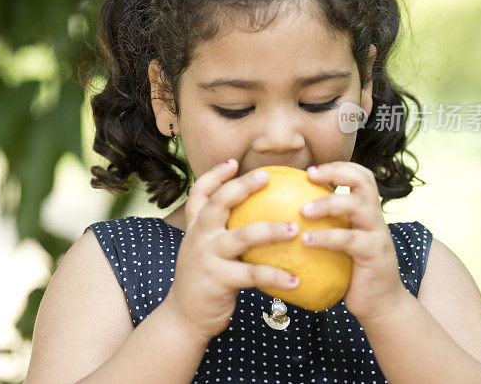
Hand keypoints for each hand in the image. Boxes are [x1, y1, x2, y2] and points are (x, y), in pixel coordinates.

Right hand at [163, 160, 301, 341]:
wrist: (184, 317)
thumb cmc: (204, 281)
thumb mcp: (204, 251)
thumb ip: (221, 233)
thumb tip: (259, 217)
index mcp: (196, 228)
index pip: (199, 194)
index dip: (214, 175)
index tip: (232, 162)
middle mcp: (199, 237)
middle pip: (219, 203)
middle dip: (242, 186)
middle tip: (267, 176)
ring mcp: (207, 257)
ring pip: (242, 236)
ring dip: (271, 231)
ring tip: (296, 229)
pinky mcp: (218, 280)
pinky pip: (252, 274)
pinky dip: (276, 276)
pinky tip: (296, 279)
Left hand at [301, 162, 409, 321]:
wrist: (381, 304)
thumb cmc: (352, 271)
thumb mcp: (340, 243)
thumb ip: (325, 226)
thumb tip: (281, 215)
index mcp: (367, 211)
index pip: (360, 176)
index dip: (338, 166)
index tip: (310, 170)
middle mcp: (375, 217)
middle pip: (363, 181)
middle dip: (335, 172)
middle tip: (308, 176)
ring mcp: (377, 234)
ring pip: (356, 206)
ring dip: (327, 203)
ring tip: (302, 211)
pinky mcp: (374, 253)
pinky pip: (349, 239)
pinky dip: (326, 237)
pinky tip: (306, 240)